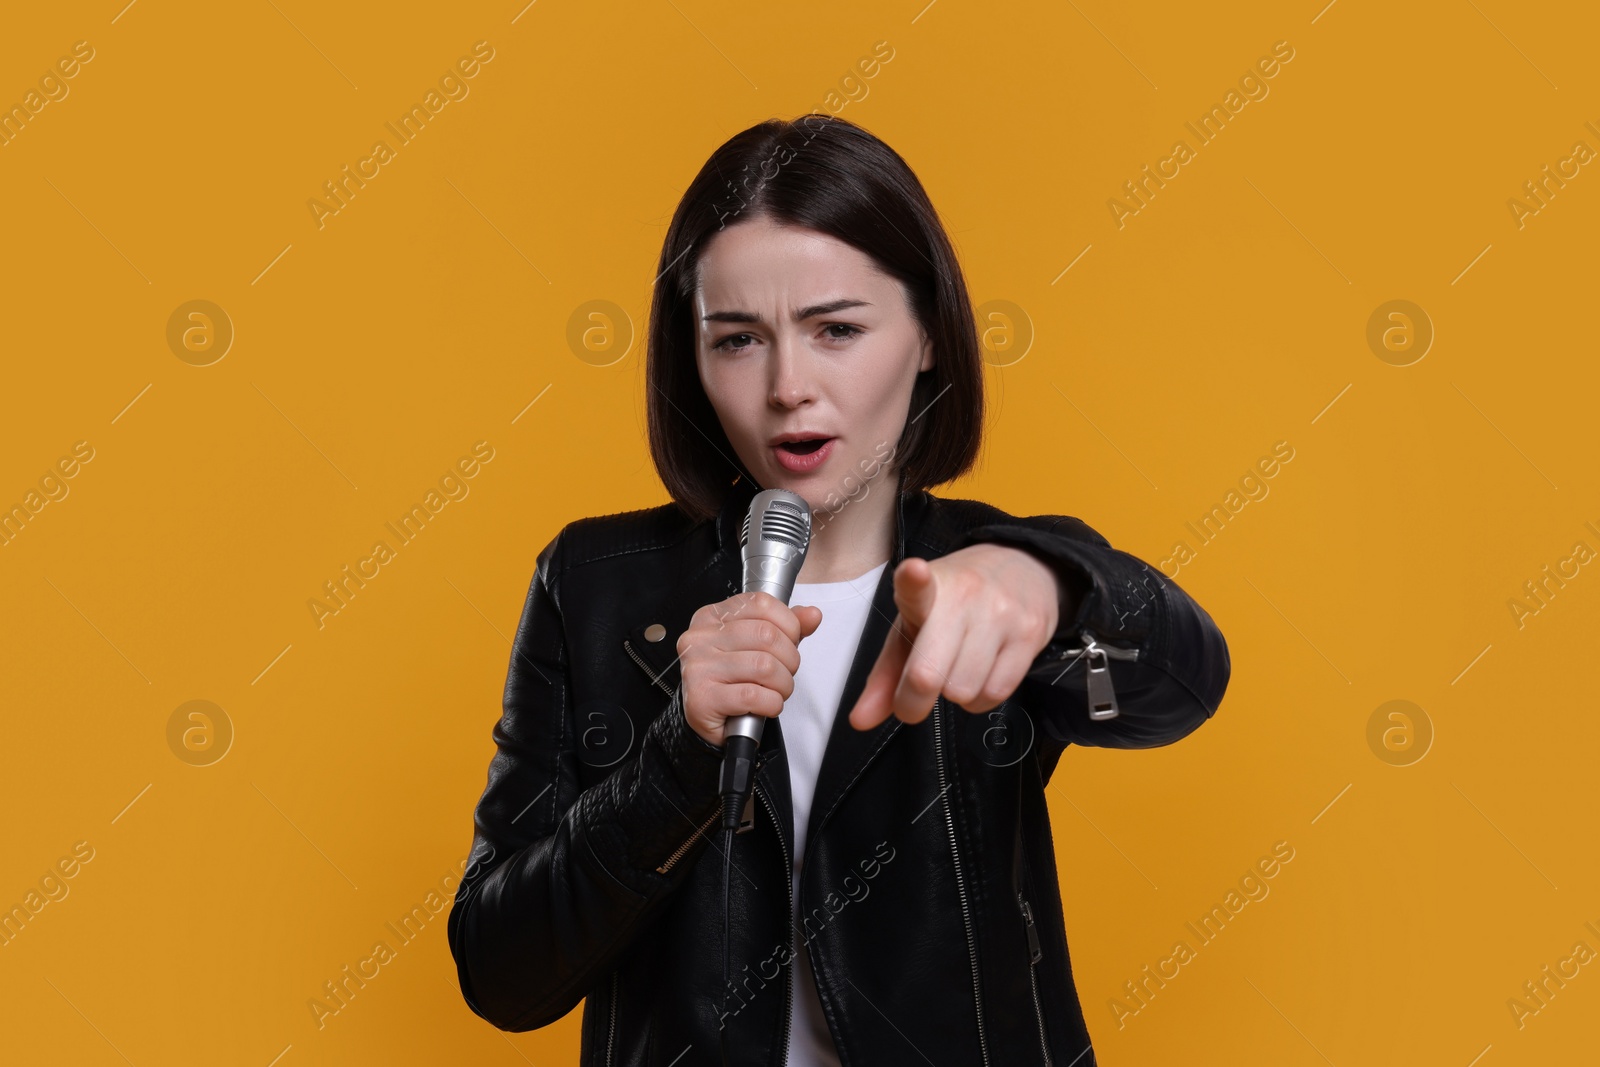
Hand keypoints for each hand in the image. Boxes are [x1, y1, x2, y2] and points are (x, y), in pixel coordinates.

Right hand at [678, 591, 823, 746]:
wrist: (702, 716)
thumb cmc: (728, 678)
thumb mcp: (755, 645)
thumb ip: (785, 627)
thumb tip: (812, 615)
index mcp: (712, 617)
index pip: (761, 603)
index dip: (788, 624)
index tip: (790, 642)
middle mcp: (701, 638)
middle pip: (767, 635)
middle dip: (790, 659)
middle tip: (785, 673)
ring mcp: (699, 667)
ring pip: (764, 666)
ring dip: (783, 685)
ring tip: (776, 691)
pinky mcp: (703, 698)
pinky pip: (753, 696)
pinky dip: (771, 703)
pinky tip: (765, 705)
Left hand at [847, 544, 1063, 729]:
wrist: (1021, 566)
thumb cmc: (954, 604)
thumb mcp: (913, 626)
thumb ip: (885, 676)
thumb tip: (861, 720)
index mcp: (928, 588)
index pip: (918, 586)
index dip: (913, 581)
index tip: (914, 571)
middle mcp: (966, 595)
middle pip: (929, 673)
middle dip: (915, 699)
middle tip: (918, 691)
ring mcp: (1001, 613)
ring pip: (963, 690)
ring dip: (955, 694)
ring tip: (959, 668)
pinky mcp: (1031, 633)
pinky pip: (996, 693)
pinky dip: (981, 699)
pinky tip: (981, 674)